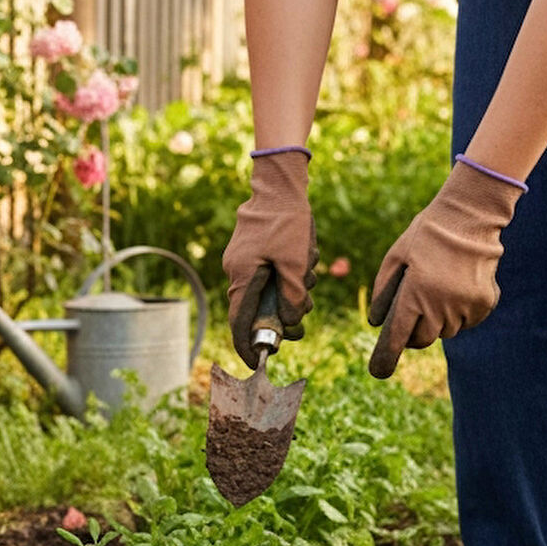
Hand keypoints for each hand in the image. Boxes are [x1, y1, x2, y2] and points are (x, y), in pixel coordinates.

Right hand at [223, 150, 317, 368]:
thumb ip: (293, 298)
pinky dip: (288, 275)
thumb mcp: (298, 263)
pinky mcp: (254, 250)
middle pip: (257, 309)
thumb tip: (290, 323)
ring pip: (267, 291)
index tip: (257, 363)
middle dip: (283, 315)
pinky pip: (270, 274)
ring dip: (291, 291)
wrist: (281, 182)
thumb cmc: (288, 221)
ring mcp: (244, 259)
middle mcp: (237, 270)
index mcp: (241, 276)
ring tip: (309, 274)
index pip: (238, 323)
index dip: (247, 346)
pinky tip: (305, 259)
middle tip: (304, 314)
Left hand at [367, 159, 522, 378]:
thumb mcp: (396, 256)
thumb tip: (378, 322)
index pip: (399, 336)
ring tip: (438, 290)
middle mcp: (441, 305)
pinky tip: (457, 288)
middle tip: (415, 313)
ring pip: (447, 331)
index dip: (387, 355)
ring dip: (439, 321)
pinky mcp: (484, 303)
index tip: (379, 370)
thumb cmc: (426, 235)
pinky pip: (467, 321)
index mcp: (415, 293)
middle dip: (416, 332)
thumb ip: (383, 290)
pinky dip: (460, 314)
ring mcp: (465, 306)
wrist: (470, 217)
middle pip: (424, 339)